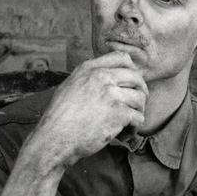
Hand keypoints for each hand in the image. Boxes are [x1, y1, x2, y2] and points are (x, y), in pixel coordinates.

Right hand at [27, 51, 147, 167]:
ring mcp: (111, 95)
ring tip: (127, 125)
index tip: (132, 82)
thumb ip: (88, 78)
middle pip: (136, 77)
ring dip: (137, 113)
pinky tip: (124, 136)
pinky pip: (138, 118)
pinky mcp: (118, 114)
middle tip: (137, 105)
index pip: (121, 57)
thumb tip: (106, 76)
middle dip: (141, 91)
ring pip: (140, 99)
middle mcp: (102, 77)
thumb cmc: (59, 118)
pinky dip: (134, 129)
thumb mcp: (69, 86)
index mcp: (89, 69)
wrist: (55, 138)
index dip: (132, 70)